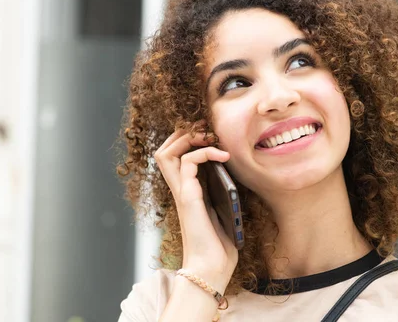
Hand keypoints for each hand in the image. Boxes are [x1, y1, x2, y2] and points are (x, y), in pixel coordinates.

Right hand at [153, 129, 238, 292]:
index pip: (174, 157)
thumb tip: (233, 171)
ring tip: (210, 136)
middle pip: (164, 150)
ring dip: (188, 137)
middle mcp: (180, 190)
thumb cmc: (219, 245)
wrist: (212, 269)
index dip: (186, 139)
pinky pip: (190, 162)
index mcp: (187, 192)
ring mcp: (182, 192)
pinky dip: (206, 152)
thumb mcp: (223, 210)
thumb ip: (221, 191)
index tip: (209, 133)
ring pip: (166, 152)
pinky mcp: (189, 197)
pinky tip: (223, 156)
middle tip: (206, 129)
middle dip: (183, 132)